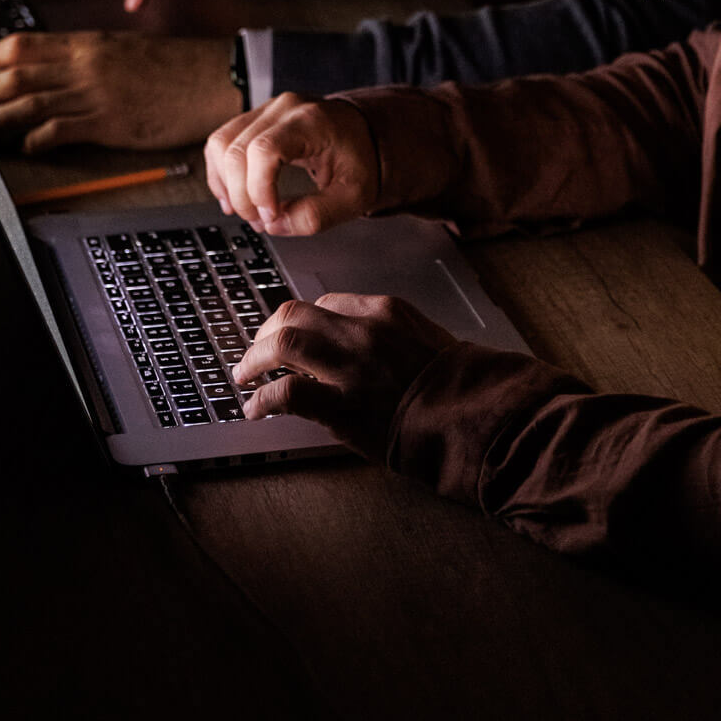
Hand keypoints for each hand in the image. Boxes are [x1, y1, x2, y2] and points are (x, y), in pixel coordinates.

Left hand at [0, 31, 239, 152]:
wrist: (212, 78)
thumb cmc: (171, 67)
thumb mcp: (120, 52)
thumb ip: (82, 60)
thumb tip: (46, 75)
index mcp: (84, 44)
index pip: (19, 46)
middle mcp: (83, 64)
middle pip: (14, 75)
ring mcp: (95, 93)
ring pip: (28, 102)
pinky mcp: (110, 122)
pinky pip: (62, 129)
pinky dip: (37, 139)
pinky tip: (24, 147)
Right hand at [205, 92, 377, 235]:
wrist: (362, 135)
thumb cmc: (360, 161)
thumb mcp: (354, 197)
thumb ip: (316, 216)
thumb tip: (275, 225)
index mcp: (312, 122)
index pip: (264, 150)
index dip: (259, 189)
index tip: (272, 215)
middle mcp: (284, 109)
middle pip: (236, 150)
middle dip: (241, 195)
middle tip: (261, 220)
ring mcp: (266, 111)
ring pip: (221, 144)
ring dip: (226, 185)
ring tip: (247, 211)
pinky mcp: (254, 120)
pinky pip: (221, 143)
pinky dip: (221, 173)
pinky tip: (234, 195)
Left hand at [231, 293, 455, 458]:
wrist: (476, 417)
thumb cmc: (456, 385)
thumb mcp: (425, 339)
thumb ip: (387, 332)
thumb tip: (349, 341)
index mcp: (384, 310)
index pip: (325, 303)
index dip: (300, 321)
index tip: (288, 335)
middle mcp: (363, 331)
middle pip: (294, 313)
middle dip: (266, 332)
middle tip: (256, 352)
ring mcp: (352, 367)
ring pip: (283, 343)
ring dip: (254, 359)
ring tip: (244, 374)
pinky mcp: (343, 407)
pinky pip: (288, 393)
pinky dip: (263, 399)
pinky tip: (256, 409)